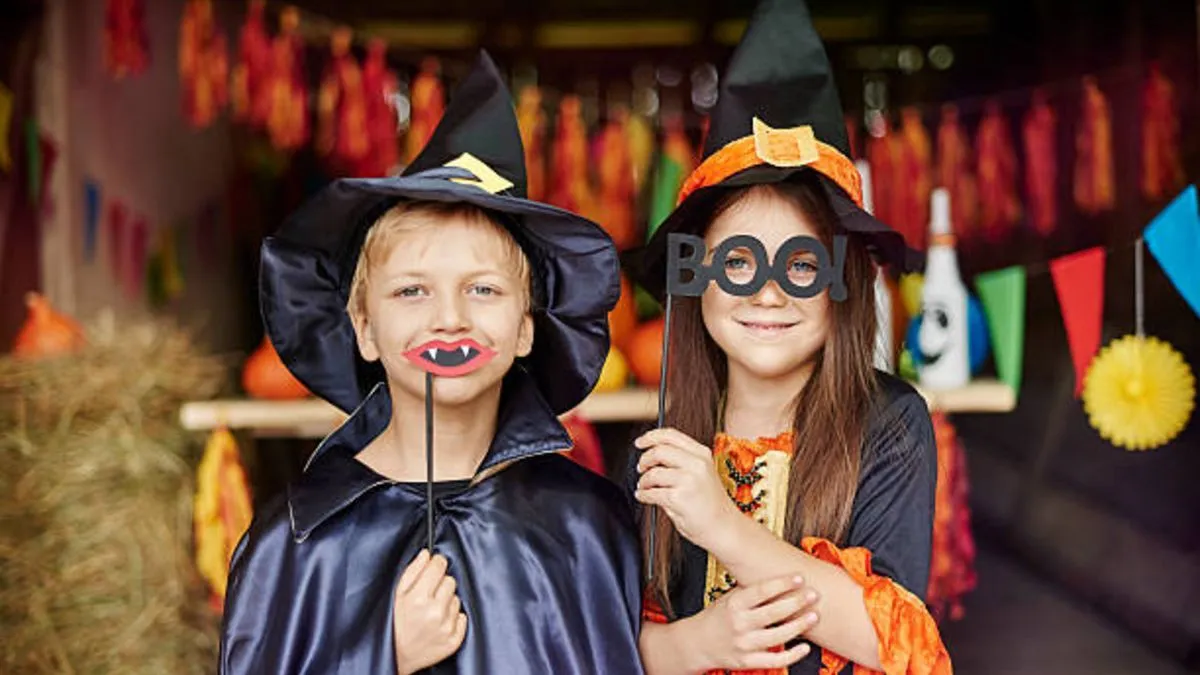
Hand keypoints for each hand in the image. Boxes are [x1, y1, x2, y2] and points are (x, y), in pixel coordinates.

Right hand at [393, 549, 466, 674]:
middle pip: (450, 581)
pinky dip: (453, 617)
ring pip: (456, 598)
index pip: (439, 566)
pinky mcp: (454, 640)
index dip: (436, 563)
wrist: (395, 657)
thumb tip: (427, 554)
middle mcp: (435, 612)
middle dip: (440, 584)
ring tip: (431, 611)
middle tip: (428, 594)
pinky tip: (439, 621)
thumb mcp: (396, 595)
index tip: (434, 566)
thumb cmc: (392, 624)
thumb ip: (412, 572)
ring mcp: (446, 627)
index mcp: (419, 598)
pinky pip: (462, 617)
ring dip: (446, 601)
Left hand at [633, 427, 740, 550]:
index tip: (640, 442)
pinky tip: (643, 496)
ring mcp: (689, 481)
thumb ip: (681, 461)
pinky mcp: (679, 499)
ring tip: (644, 487)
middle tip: (640, 468)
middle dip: (644, 459)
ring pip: (653, 473)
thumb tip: (652, 455)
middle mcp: (697, 464)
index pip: (671, 435)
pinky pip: (652, 493)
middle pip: (659, 451)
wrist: (724, 527)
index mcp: (702, 454)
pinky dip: (643, 495)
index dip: (651, 436)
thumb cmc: (711, 504)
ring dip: (643, 481)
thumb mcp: (702, 473)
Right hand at [689, 575, 819, 671]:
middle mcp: (739, 624)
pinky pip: (775, 660)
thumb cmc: (718, 617)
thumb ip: (752, 591)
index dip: (782, 583)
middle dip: (796, 602)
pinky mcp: (748, 661)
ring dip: (799, 626)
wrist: (697, 643)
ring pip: (778, 636)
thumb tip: (781, 577)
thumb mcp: (730, 598)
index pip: (761, 591)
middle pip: (773, 612)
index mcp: (734, 604)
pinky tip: (805, 647)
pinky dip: (792, 655)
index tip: (799, 577)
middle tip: (813, 594)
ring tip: (814, 615)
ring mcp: (744, 644)